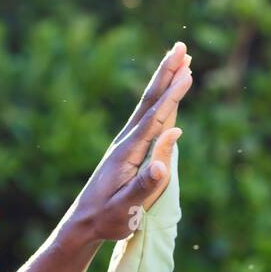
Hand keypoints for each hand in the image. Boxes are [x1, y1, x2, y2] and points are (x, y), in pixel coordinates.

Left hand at [67, 41, 192, 242]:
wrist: (82, 224)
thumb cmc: (106, 220)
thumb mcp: (126, 209)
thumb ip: (144, 187)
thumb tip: (164, 165)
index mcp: (127, 153)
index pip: (154, 119)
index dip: (171, 96)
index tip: (187, 74)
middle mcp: (125, 142)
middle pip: (149, 102)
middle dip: (166, 74)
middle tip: (181, 47)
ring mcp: (125, 145)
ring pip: (148, 106)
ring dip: (164, 82)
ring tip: (180, 60)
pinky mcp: (127, 150)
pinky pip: (147, 119)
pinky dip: (160, 102)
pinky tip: (167, 96)